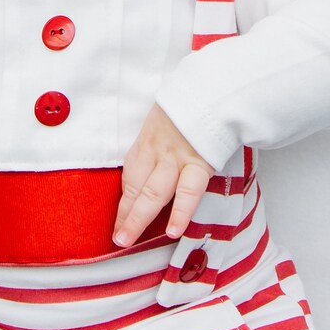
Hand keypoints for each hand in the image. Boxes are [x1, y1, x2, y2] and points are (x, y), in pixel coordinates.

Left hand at [113, 104, 212, 247]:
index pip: (130, 177)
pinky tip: (173, 230)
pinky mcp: (200, 162)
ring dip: (139, 218)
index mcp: (148, 143)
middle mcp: (157, 152)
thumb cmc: (190, 108)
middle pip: (136, 188)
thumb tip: (155, 173)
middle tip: (117, 239)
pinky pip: (188, 191)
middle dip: (125, 215)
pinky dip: (180, 211)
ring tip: (128, 240)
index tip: (117, 224)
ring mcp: (176, 158)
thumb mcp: (165, 124)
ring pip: (153, 193)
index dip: (123, 203)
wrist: (212, 89)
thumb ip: (159, 148)